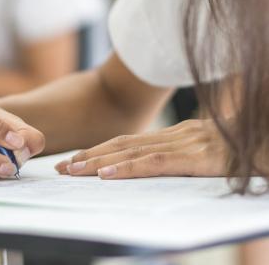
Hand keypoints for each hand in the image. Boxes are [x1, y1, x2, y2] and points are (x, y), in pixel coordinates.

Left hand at [55, 119, 227, 178]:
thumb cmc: (252, 144)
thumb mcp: (217, 148)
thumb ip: (191, 153)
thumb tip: (166, 162)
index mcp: (180, 134)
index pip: (131, 141)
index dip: (99, 150)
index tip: (74, 160)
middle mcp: (178, 135)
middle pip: (122, 145)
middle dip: (87, 156)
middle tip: (58, 167)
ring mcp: (189, 143)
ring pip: (132, 151)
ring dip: (96, 162)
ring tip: (69, 171)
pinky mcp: (201, 156)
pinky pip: (157, 162)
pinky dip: (129, 167)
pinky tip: (106, 174)